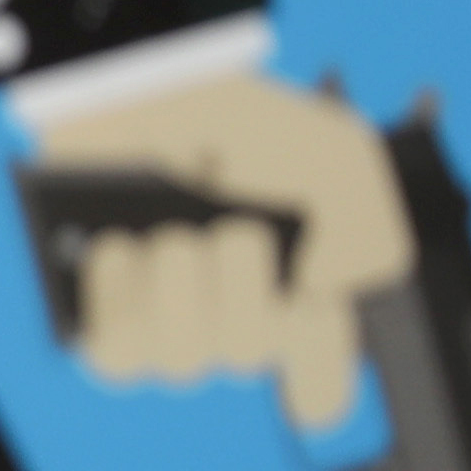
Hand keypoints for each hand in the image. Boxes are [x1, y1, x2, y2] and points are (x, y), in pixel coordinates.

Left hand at [32, 72, 415, 430]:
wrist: (136, 88)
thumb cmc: (237, 125)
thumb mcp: (340, 158)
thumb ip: (368, 230)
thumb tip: (323, 288)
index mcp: (300, 296)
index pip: (320, 382)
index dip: (320, 368)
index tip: (311, 308)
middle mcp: (234, 317)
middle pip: (250, 356)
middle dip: (243, 285)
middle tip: (233, 228)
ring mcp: (166, 318)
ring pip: (182, 363)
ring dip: (180, 288)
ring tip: (172, 233)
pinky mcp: (102, 311)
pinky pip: (112, 352)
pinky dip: (121, 296)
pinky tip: (120, 245)